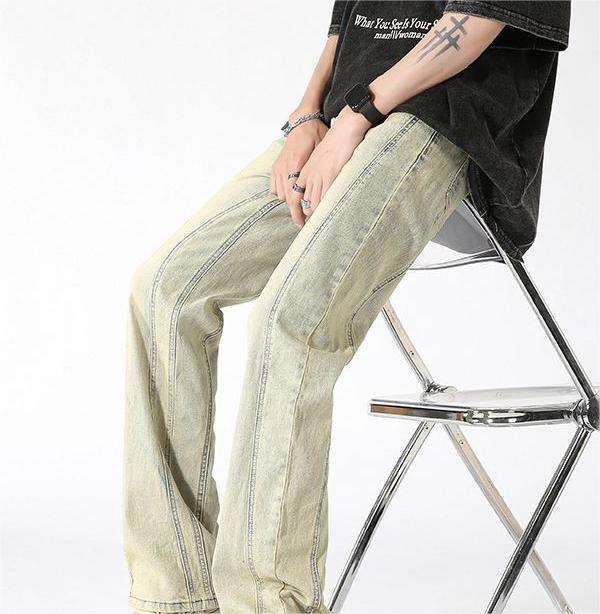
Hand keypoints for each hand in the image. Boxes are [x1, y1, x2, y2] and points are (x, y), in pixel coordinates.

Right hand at [270, 111, 327, 225]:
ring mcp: (278, 167)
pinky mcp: (276, 166)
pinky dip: (280, 193)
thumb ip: (320, 169)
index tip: (303, 222)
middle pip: (287, 198)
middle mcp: (284, 167)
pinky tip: (288, 197)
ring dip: (289, 202)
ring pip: (280, 194)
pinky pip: (274, 186)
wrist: (302, 121)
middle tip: (302, 223)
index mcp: (296, 164)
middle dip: (294, 212)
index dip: (298, 211)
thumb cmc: (315, 134)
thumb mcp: (322, 149)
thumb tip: (326, 190)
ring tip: (298, 210)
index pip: (294, 195)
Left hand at [290, 107, 370, 224]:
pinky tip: (328, 215)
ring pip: (314, 202)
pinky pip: (326, 196)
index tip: (300, 218)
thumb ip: (317, 172)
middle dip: (303, 216)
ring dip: (315, 215)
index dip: (296, 209)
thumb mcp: (320, 157)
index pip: (295, 194)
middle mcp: (310, 174)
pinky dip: (326, 208)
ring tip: (318, 226)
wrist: (344, 129)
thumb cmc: (335, 142)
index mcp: (306, 170)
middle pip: (303, 201)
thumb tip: (321, 185)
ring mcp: (320, 175)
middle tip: (307, 227)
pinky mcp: (331, 175)